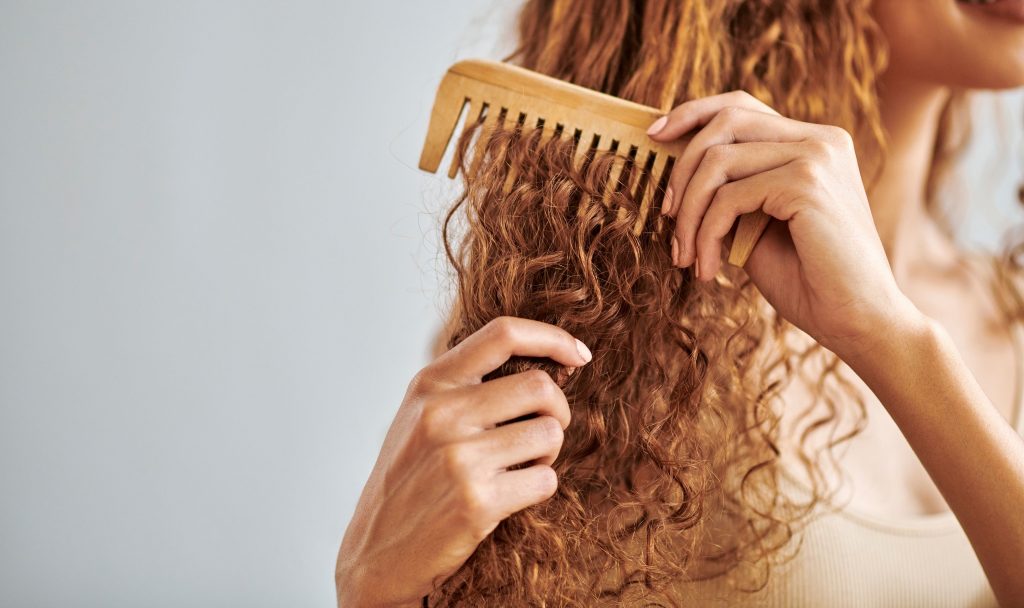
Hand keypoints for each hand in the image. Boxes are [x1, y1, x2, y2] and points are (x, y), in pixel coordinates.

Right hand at [336, 317, 591, 606]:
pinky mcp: (477, 501)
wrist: (375, 553)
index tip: (579, 356)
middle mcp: (442, 414)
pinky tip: (509, 496)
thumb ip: (467, 385)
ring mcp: (459, 458)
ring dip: (547, 454)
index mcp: (429, 384)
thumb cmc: (409, 479)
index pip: (503, 334)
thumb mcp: (420, 415)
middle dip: (557, 411)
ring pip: (550, 433)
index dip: (553, 338)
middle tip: (540, 432)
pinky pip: (546, 479)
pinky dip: (539, 488)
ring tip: (517, 468)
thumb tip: (548, 363)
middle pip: (541, 386)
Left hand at [646, 91, 920, 359]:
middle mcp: (821, 139)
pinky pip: (728, 199)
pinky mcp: (807, 184)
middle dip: (681, 169)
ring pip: (718, 162)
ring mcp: (817, 156)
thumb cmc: (809, 280)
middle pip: (725, 122)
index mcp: (814, 142)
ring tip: (685, 256)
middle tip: (667, 218)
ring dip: (689, 214)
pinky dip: (706, 235)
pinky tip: (709, 271)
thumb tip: (675, 174)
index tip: (654, 137)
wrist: (859, 321)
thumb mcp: (758, 226)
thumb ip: (730, 192)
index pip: (741, 106)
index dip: (692, 114)